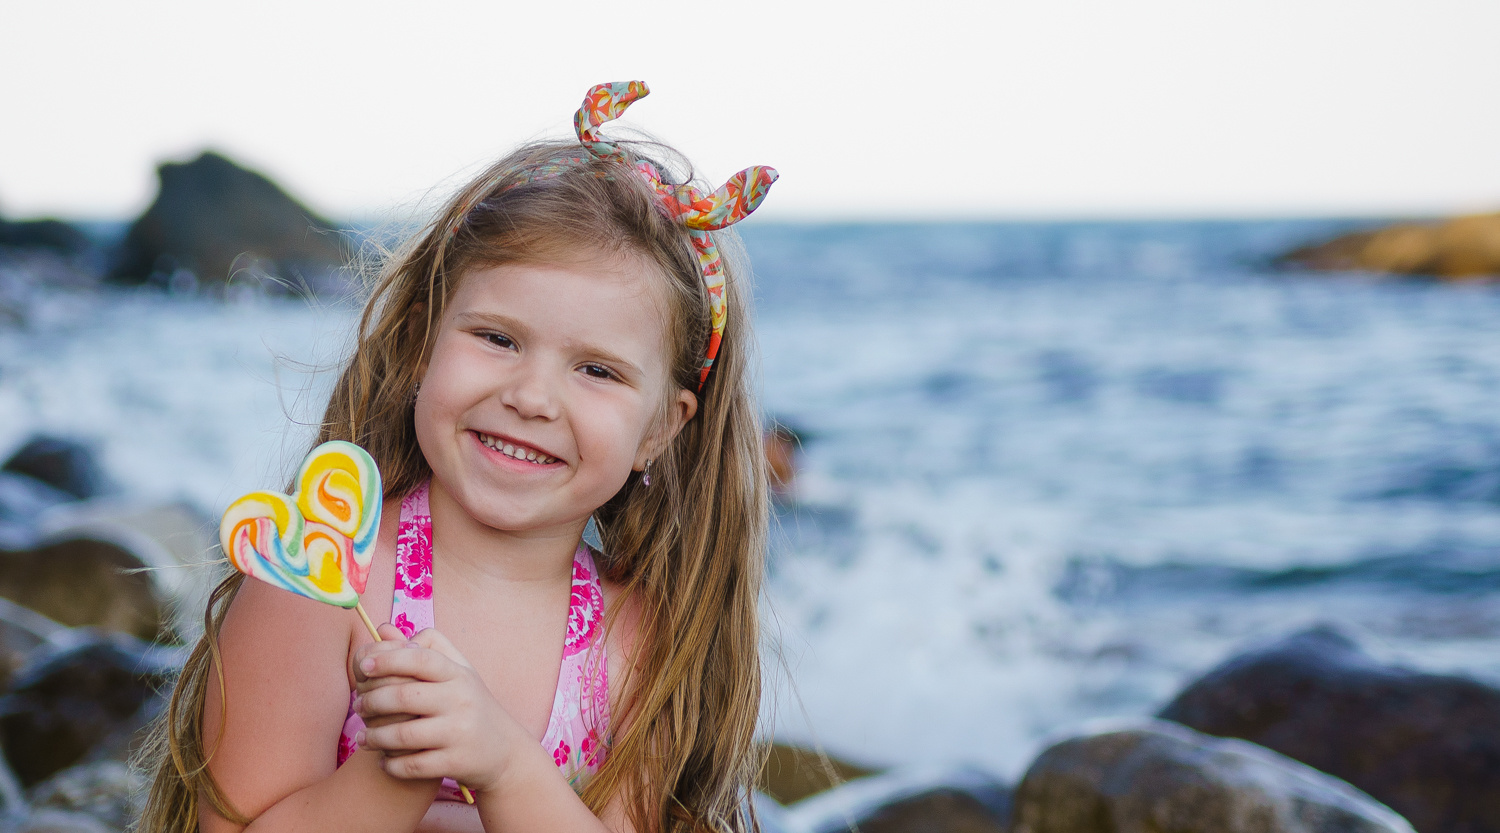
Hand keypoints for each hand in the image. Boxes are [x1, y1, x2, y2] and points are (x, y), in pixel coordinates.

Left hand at [353, 626, 529, 793]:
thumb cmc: (470, 705)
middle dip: (371, 701)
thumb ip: (421, 649)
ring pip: (403, 735)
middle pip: (404, 697)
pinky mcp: (456, 763)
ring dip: (375, 736)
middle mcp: (461, 700)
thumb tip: (382, 630)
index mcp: (459, 675)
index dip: (388, 659)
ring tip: (363, 737)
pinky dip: (391, 765)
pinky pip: (412, 765)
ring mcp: (459, 733)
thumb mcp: (456, 672)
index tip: (364, 666)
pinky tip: (384, 761)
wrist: (505, 751)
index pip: (421, 659)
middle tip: (358, 705)